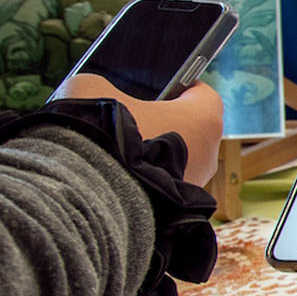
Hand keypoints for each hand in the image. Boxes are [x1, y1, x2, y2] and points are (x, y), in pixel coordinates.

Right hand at [53, 73, 222, 186]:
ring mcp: (194, 185)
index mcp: (205, 117)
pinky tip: (111, 172)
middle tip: (127, 114)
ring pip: (173, 160)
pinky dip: (140, 178)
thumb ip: (101, 85)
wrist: (87, 195)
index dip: (175, 85)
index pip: (199, 92)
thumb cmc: (100, 133)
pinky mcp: (174, 211)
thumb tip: (96, 93)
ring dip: (148, 153)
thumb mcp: (90, 89)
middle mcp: (209, 153)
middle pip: (187, 128)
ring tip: (113, 146)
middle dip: (159, 120)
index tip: (155, 83)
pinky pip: (159, 186)